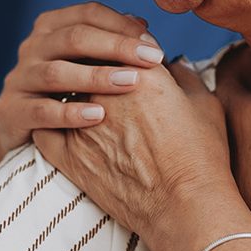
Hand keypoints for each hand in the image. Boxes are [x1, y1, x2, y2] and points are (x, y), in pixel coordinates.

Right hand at [0, 3, 166, 149]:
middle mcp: (32, 46)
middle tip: (152, 60)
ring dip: (96, 77)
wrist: (25, 129)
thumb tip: (142, 25)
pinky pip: (41, 111)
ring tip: (130, 83)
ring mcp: (19, 77)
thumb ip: (111, 42)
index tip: (153, 45)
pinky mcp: (11, 110)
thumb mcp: (87, 61)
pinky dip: (70, 113)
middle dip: (117, 47)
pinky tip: (99, 117)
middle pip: (74, 37)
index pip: (89, 13)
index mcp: (51, 27)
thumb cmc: (67, 90)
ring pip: (57, 72)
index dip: (122, 25)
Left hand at [32, 60, 232, 234]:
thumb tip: (174, 65)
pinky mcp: (68, 154)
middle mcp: (106, 91)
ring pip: (62, 90)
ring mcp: (82, 123)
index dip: (122, 45)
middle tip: (99, 70)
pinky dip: (50, 122)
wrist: (184, 208)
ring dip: (70, 89)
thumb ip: (185, 76)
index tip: (125, 52)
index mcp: (142, 72)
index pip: (120, 42)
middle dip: (92, 61)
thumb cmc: (202, 158)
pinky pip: (44, 129)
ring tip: (79, 97)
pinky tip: (56, 123)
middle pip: (86, 60)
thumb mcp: (205, 105)